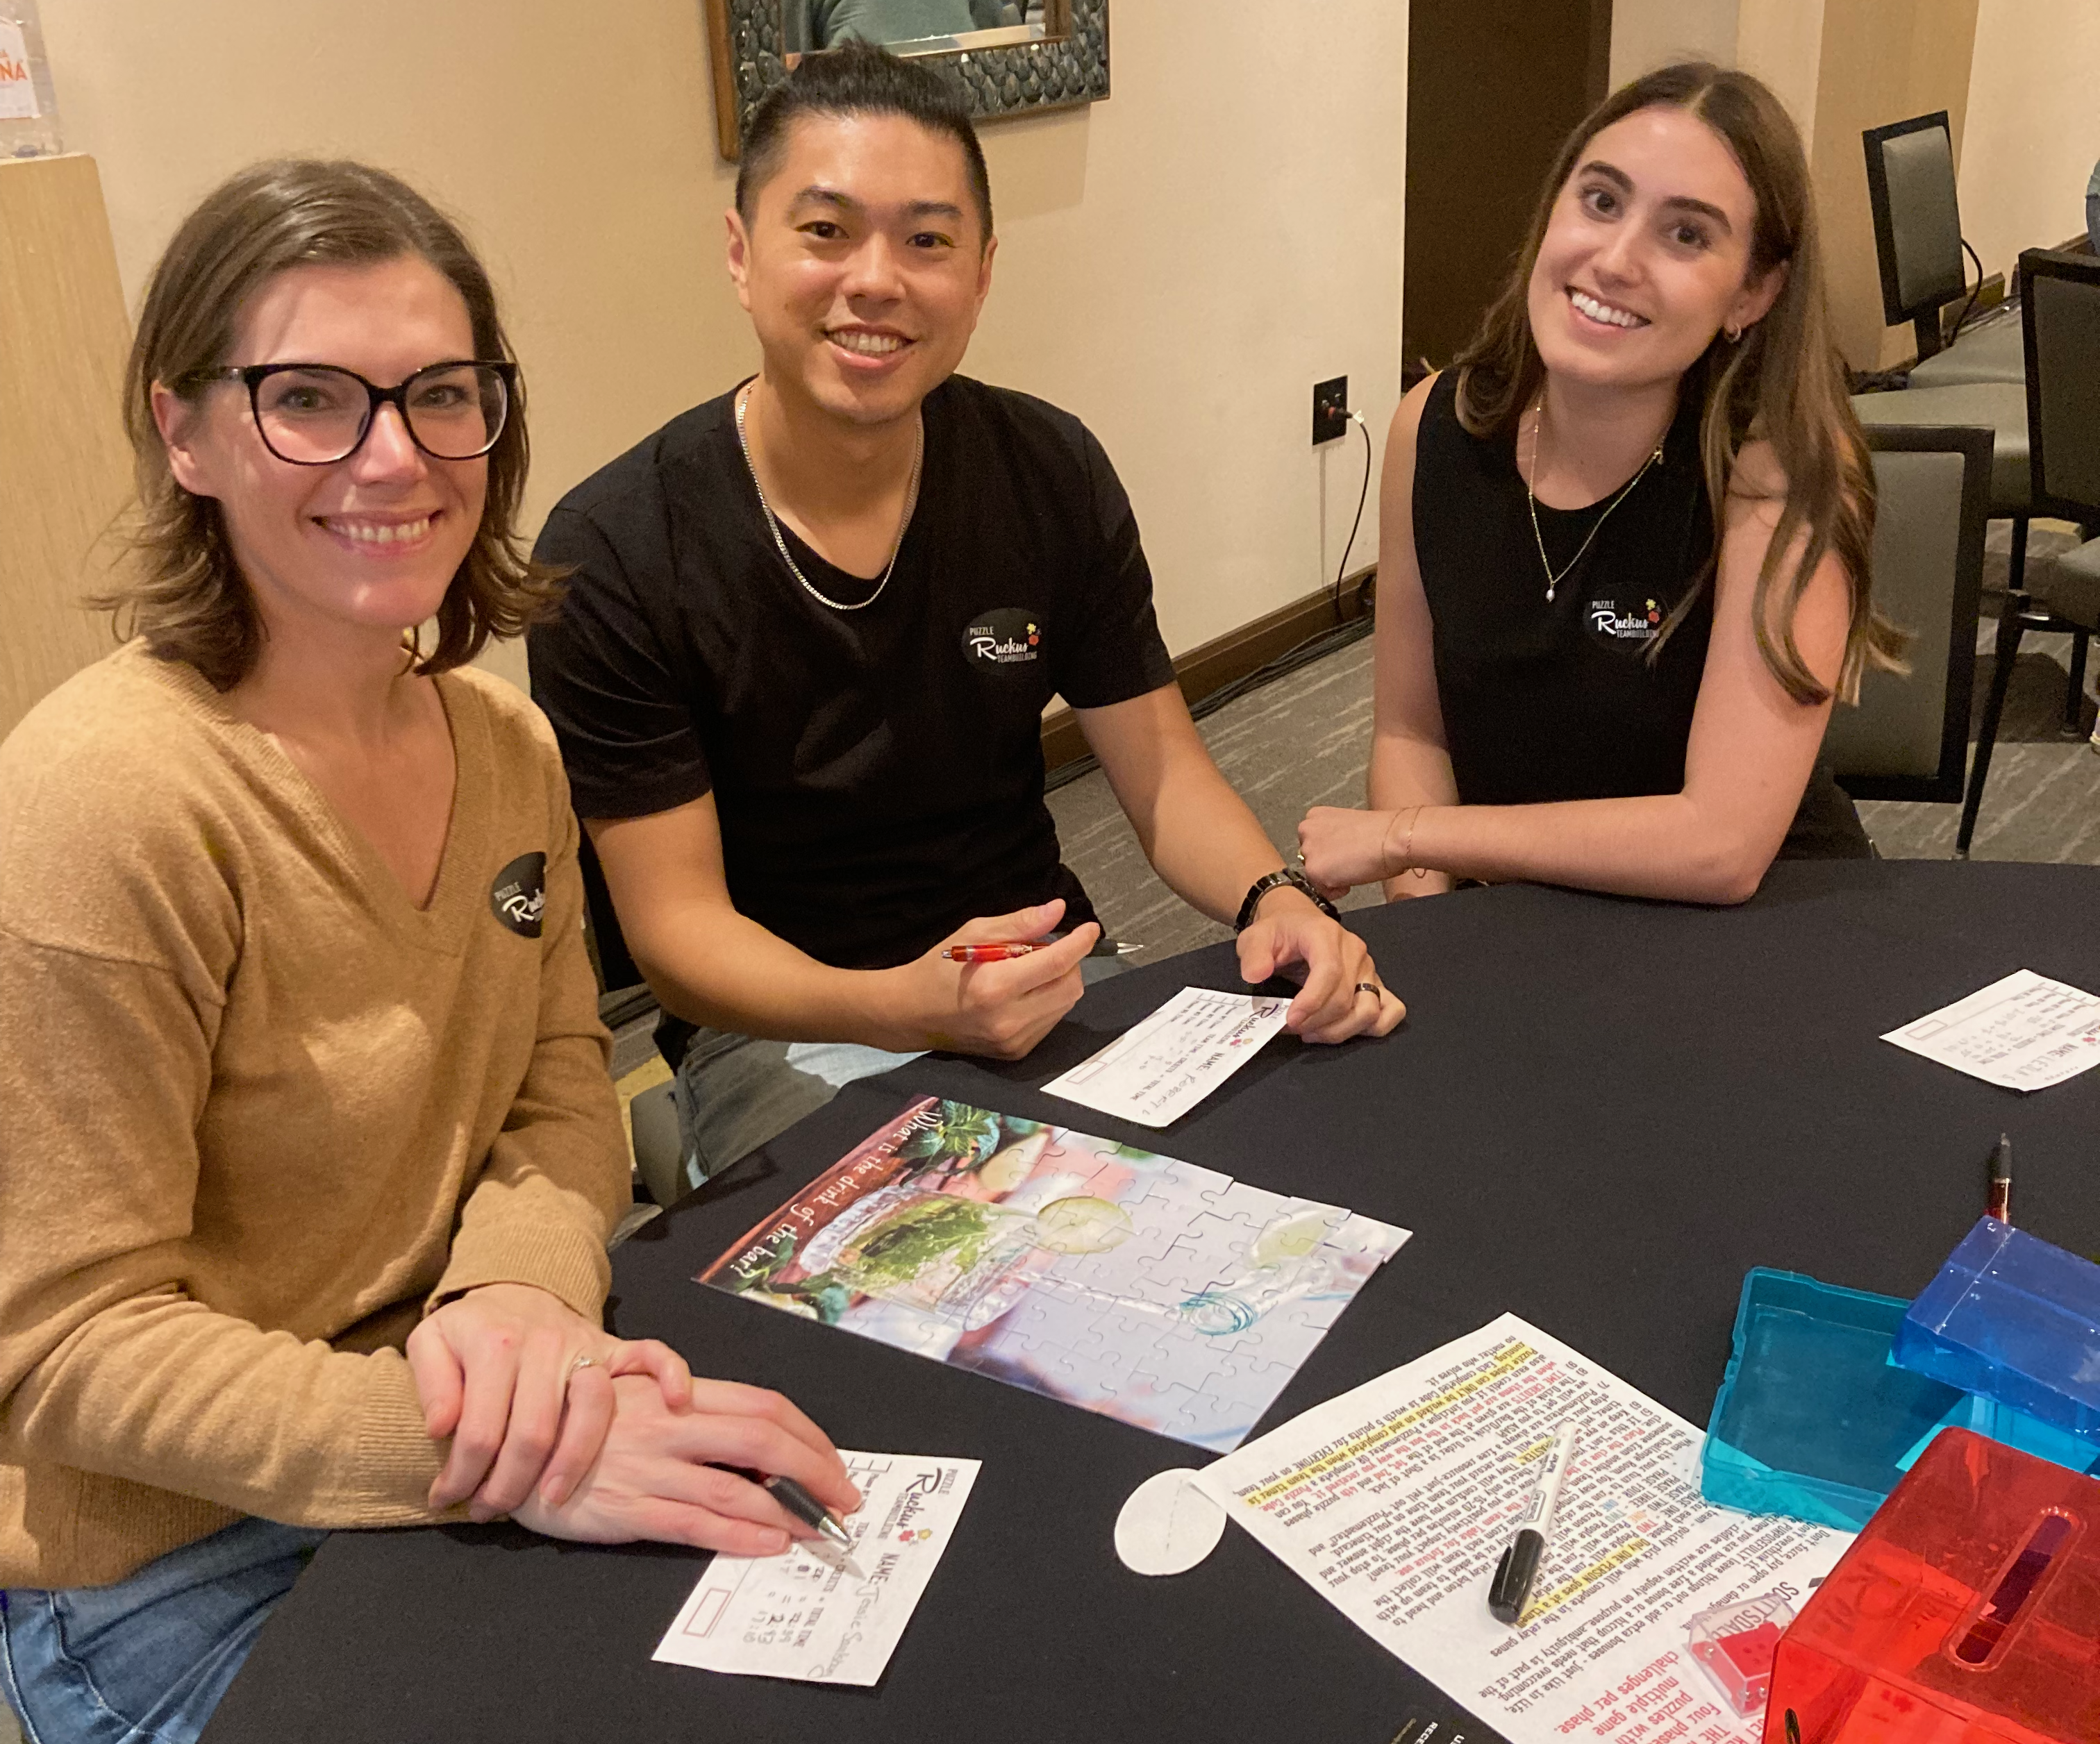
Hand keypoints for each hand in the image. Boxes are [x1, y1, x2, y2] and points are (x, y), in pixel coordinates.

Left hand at [408, 1282, 693, 1516]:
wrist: (517, 1290)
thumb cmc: (472, 1329)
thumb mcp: (431, 1341)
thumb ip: (431, 1383)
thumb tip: (441, 1428)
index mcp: (495, 1345)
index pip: (479, 1429)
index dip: (461, 1475)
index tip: (447, 1500)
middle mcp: (544, 1345)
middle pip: (535, 1432)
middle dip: (509, 1486)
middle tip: (490, 1512)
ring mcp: (585, 1345)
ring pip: (592, 1409)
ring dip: (573, 1463)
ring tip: (551, 1499)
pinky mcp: (615, 1346)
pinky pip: (653, 1354)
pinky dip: (672, 1373)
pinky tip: (675, 1403)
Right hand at [512, 1375, 861, 1556]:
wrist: (513, 1446)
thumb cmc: (587, 1425)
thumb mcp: (643, 1402)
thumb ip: (698, 1414)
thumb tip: (762, 1447)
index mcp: (678, 1393)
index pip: (762, 1405)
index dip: (808, 1433)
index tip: (836, 1460)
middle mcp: (670, 1424)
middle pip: (762, 1439)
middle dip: (815, 1469)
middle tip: (847, 1498)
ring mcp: (650, 1466)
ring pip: (736, 1485)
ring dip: (788, 1509)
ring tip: (821, 1527)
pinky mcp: (627, 1507)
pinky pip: (695, 1521)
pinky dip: (740, 1534)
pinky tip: (772, 1543)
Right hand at [874, 899, 1097, 1057]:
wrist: (911, 1013)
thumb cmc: (940, 968)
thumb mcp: (973, 933)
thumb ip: (1019, 923)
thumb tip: (1057, 911)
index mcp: (995, 987)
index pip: (1057, 963)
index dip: (1079, 942)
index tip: (1089, 929)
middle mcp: (1008, 1020)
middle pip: (1070, 987)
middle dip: (1068, 962)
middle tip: (1044, 949)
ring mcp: (1014, 1041)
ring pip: (1065, 1004)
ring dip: (1058, 981)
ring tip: (1027, 972)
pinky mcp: (1017, 1052)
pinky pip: (1051, 1021)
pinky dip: (1047, 1000)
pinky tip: (1023, 993)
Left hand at [1236, 887, 1404, 1043]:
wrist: (1297, 924)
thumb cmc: (1279, 933)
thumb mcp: (1255, 937)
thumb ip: (1254, 954)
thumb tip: (1256, 976)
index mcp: (1326, 935)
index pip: (1329, 972)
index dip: (1312, 1002)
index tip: (1290, 1020)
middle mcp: (1355, 951)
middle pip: (1346, 999)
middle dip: (1316, 1022)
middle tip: (1289, 1028)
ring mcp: (1369, 969)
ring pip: (1369, 1011)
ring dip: (1339, 1031)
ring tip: (1310, 1033)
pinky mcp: (1376, 984)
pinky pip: (1391, 1011)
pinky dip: (1370, 1028)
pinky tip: (1340, 1030)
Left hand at [1297, 806, 1404, 895]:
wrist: (1391, 838)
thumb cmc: (1381, 832)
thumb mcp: (1347, 827)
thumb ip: (1333, 837)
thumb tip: (1333, 854)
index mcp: (1314, 816)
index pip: (1313, 843)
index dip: (1329, 853)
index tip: (1344, 854)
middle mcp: (1305, 830)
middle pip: (1310, 859)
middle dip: (1328, 866)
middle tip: (1350, 864)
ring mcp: (1308, 851)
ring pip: (1315, 876)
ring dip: (1331, 878)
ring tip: (1353, 869)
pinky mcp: (1314, 870)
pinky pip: (1322, 891)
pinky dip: (1337, 890)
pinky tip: (1352, 878)